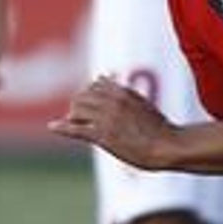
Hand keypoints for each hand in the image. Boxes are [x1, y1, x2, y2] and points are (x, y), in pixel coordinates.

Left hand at [49, 77, 175, 168]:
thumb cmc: (159, 129)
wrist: (169, 146)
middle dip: (79, 107)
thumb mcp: (141, 103)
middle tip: (82, 119)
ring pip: (77, 110)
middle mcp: (113, 102)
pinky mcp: (104, 136)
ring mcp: (107, 119)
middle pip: (82, 97)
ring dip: (74, 117)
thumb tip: (100, 77)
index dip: (90, 96)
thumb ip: (120, 91)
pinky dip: (63, 128)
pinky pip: (77, 129)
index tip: (91, 106)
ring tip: (78, 126)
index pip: (95, 85)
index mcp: (123, 92)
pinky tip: (53, 127)